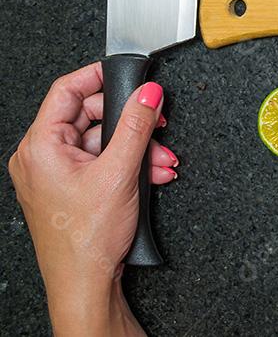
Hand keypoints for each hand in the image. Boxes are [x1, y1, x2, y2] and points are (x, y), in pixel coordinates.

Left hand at [8, 63, 178, 336]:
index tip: (126, 71)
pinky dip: (129, 164)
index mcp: (40, 146)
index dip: (98, 76)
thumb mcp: (120, 172)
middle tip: (158, 126)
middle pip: (90, 117)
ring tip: (161, 162)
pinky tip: (152, 174)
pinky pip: (101, 161)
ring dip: (137, 149)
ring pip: (102, 142)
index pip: (66, 91)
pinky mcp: (70, 187)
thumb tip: (148, 94)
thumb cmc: (87, 239)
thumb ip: (136, 126)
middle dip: (132, 125)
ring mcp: (55, 173)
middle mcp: (42, 157)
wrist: (85, 282)